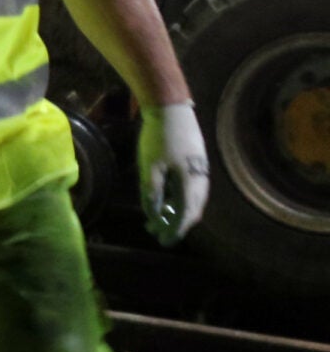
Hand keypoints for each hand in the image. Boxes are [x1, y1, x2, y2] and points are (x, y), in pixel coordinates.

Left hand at [138, 101, 209, 245]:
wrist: (171, 110)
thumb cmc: (159, 139)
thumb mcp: (150, 168)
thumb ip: (152, 193)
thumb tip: (154, 217)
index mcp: (191, 184)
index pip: (186, 216)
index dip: (175, 231)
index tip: (164, 242)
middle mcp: (201, 181)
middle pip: (191, 211)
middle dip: (174, 225)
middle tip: (156, 233)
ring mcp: (201, 172)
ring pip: (191, 201)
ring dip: (176, 213)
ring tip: (156, 220)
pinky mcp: (196, 165)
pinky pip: (190, 191)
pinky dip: (178, 201)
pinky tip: (164, 201)